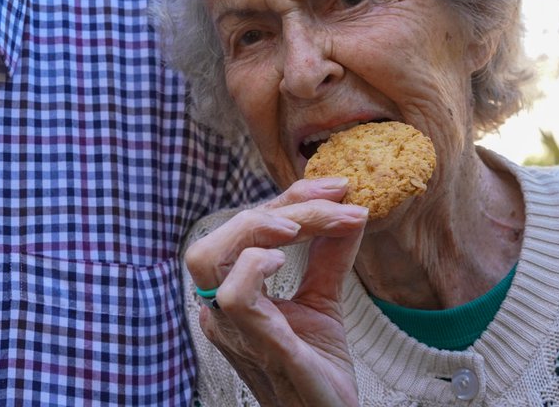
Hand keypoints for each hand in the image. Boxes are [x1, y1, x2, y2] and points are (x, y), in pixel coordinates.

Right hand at [185, 178, 367, 406]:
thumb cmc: (318, 371)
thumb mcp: (324, 302)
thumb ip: (329, 257)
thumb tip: (349, 209)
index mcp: (231, 295)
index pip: (243, 231)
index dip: (286, 200)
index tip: (336, 187)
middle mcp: (220, 310)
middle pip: (221, 235)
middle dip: (275, 206)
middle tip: (333, 197)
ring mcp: (233, 328)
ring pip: (209, 256)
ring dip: (255, 228)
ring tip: (300, 223)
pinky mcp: (259, 345)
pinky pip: (234, 297)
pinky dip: (252, 268)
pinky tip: (279, 258)